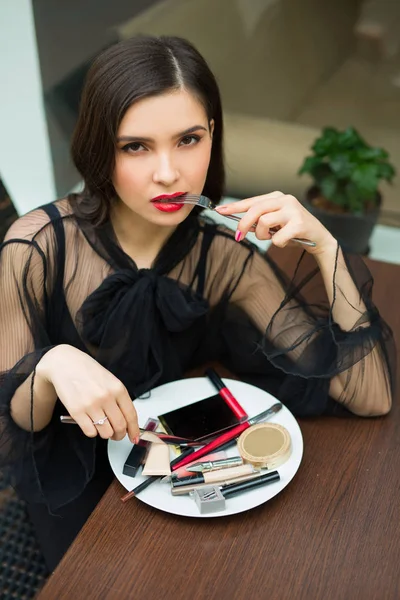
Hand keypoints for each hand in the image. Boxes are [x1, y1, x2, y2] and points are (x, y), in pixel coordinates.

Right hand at [37, 345, 139, 442]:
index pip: (131, 415)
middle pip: (120, 427)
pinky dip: (92, 432)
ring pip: (106, 432)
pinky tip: (90, 423)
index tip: (134, 437)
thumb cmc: (88, 372)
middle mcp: (106, 397)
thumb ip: (118, 399)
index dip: (134, 430)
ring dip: (105, 434)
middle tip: (117, 435)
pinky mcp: (77, 411)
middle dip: (119, 435)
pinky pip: (90, 432)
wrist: (65, 364)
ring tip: (102, 427)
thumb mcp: (110, 381)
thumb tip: (127, 421)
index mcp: (118, 388)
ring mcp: (91, 405)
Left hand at [216, 191, 336, 254]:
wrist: (319, 239)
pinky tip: (286, 242)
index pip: (251, 201)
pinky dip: (277, 243)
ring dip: (263, 236)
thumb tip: (239, 225)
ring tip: (272, 238)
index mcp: (277, 197)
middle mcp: (285, 199)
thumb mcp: (274, 223)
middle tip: (239, 236)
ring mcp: (293, 210)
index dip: (234, 207)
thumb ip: (259, 220)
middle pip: (255, 210)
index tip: (219, 211)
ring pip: (264, 223)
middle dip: (243, 225)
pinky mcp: (300, 224)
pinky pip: (277, 238)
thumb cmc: (292, 231)